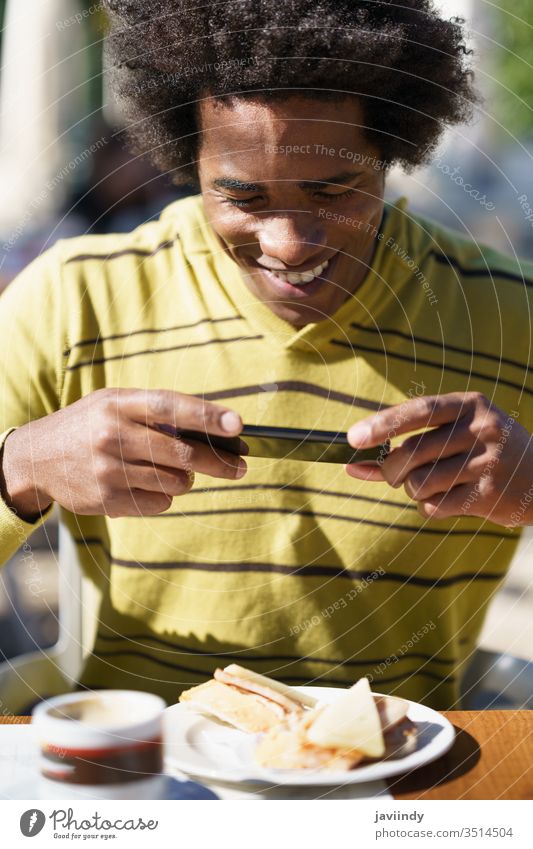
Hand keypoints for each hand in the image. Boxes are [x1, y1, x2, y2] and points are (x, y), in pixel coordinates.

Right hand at [0, 388, 246, 519]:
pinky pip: (160, 503)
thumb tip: (215, 430)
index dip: (208, 416)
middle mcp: (113, 435)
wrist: (39, 456)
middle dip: (219, 462)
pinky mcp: (107, 500)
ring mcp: (109, 470)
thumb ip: (157, 412)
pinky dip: (165, 496)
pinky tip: (147, 484)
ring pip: (176, 482)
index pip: (171, 407)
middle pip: (182, 454)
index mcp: (119, 404)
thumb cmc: (91, 424)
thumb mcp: (115, 403)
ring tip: (174, 471)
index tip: (237, 425)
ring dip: (186, 480)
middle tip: (240, 466)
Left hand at [345, 392, 532, 526]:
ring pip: (419, 483)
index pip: (419, 410)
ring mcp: (488, 462)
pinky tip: (447, 498)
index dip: (383, 424)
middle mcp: (481, 429)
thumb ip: (404, 445)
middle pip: (411, 453)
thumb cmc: (481, 453)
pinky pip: (435, 506)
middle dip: (390, 469)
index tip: (353, 438)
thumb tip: (352, 466)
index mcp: (469, 404)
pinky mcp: (490, 494)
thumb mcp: (453, 435)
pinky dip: (429, 506)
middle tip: (393, 473)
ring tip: (429, 485)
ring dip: (412, 490)